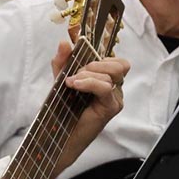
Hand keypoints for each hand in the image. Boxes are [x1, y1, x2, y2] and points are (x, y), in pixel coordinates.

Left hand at [49, 41, 129, 178]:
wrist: (57, 135)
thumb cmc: (62, 110)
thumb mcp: (60, 80)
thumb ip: (62, 62)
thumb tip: (64, 42)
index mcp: (106, 80)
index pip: (115, 60)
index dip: (99, 54)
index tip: (78, 56)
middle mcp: (114, 89)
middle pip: (120, 64)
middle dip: (96, 63)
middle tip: (76, 72)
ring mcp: (115, 99)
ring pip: (112, 74)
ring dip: (89, 74)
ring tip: (72, 82)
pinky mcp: (111, 108)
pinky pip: (105, 88)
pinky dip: (89, 83)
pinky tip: (75, 85)